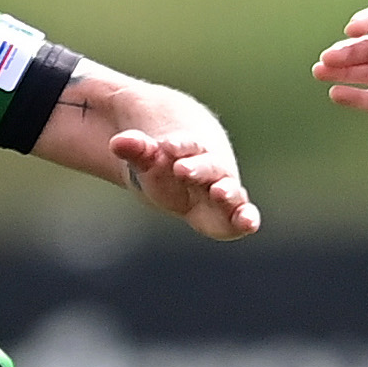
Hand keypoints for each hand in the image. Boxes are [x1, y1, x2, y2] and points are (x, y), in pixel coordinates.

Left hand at [112, 130, 259, 240]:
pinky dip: (246, 219)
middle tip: (182, 170)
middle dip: (197, 168)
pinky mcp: (230, 213)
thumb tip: (117, 142)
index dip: (178, 145)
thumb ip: (135, 148)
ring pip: (230, 189)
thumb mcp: (147, 154)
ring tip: (220, 193)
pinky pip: (240, 216)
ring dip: (226, 192)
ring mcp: (223, 190)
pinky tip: (250, 224)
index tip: (167, 146)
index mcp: (192, 148)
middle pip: (208, 166)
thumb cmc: (166, 159)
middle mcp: (212, 167)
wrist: (192, 165)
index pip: (187, 144)